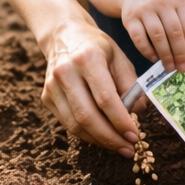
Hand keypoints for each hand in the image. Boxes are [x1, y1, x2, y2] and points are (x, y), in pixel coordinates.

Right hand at [40, 15, 142, 157]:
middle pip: (87, 116)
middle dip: (110, 138)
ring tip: (118, 146)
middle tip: (128, 149)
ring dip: (99, 140)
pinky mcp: (46, 96)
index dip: (121, 121)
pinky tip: (101, 136)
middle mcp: (65, 71)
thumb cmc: (97, 47)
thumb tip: (137, 113)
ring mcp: (52, 85)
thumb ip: (130, 85)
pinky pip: (67, 123)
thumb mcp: (119, 57)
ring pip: (75, 125)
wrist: (64, 35)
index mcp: (87, 58)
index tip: (135, 136)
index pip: (105, 98)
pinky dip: (86, 134)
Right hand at [119, 0, 184, 70]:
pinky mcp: (129, 18)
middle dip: (180, 54)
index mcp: (178, 0)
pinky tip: (154, 58)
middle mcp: (162, 2)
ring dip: (165, 55)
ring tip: (169, 67)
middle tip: (181, 69)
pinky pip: (139, 38)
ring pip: (158, 36)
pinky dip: (147, 51)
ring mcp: (144, 9)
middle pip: (175, 33)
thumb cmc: (160, 4)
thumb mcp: (176, 7)